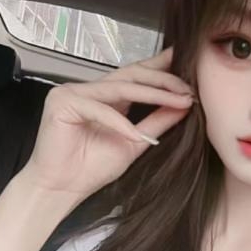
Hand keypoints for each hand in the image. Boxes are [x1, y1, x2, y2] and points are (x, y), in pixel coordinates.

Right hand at [22, 47, 194, 201]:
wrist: (61, 190)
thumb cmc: (90, 170)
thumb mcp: (134, 143)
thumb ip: (157, 122)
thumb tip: (184, 105)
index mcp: (105, 97)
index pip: (136, 76)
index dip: (161, 67)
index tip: (186, 61)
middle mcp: (89, 90)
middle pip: (131, 75)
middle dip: (163, 80)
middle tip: (189, 88)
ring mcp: (73, 93)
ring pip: (120, 87)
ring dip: (153, 94)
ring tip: (177, 100)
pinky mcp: (62, 103)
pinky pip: (99, 109)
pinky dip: (120, 123)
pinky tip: (137, 134)